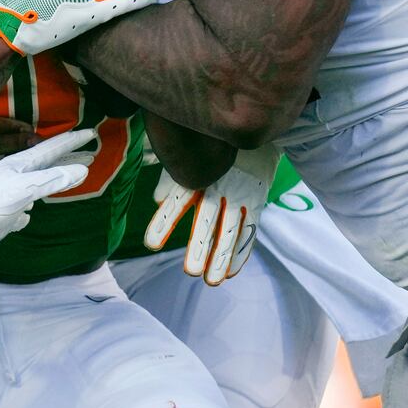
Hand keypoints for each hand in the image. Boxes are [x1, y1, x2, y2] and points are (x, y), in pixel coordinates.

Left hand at [0, 128, 97, 260]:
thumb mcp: (24, 190)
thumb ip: (52, 180)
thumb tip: (82, 172)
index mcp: (19, 165)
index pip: (51, 149)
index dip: (72, 142)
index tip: (91, 133)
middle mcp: (15, 175)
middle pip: (48, 162)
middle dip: (69, 158)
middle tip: (91, 154)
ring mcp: (10, 193)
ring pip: (39, 180)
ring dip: (58, 176)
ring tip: (73, 175)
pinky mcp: (6, 211)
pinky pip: (27, 202)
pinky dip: (38, 200)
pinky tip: (38, 207)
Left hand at [143, 147, 279, 284]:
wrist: (249, 127)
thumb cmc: (210, 146)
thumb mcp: (189, 155)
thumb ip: (172, 178)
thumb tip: (158, 201)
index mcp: (198, 175)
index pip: (178, 201)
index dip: (165, 221)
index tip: (152, 243)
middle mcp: (219, 186)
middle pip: (208, 220)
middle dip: (200, 246)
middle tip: (191, 271)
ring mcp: (240, 194)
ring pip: (230, 230)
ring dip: (221, 256)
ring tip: (212, 280)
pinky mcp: (256, 201)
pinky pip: (250, 230)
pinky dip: (242, 252)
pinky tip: (232, 272)